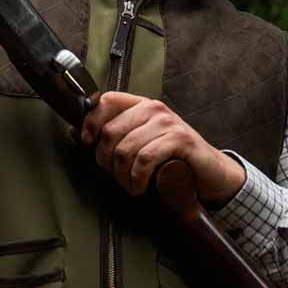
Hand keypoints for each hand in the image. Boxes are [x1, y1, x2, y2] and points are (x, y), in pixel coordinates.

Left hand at [79, 91, 244, 204]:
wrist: (210, 173)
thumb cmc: (171, 159)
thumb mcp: (141, 143)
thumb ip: (116, 137)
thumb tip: (77, 134)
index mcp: (141, 105)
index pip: (106, 101)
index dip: (91, 121)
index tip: (87, 142)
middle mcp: (153, 109)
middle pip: (110, 131)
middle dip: (105, 160)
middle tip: (114, 176)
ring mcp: (168, 123)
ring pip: (125, 148)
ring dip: (122, 175)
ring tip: (129, 185)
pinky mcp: (180, 140)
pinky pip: (145, 159)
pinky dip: (137, 178)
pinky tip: (139, 186)